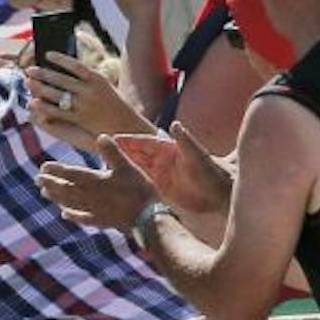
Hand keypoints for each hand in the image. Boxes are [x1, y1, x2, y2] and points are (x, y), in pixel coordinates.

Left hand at [24, 51, 146, 144]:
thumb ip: (85, 78)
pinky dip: (44, 106)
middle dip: (43, 73)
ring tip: (28, 82)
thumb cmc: (110, 103)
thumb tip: (63, 66)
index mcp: (98, 78)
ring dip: (40, 87)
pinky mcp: (80, 118)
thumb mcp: (103, 86)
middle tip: (29, 69)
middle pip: (61, 79)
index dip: (60, 59)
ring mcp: (85, 105)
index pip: (76, 65)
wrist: (125, 125)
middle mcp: (91, 90)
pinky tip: (33, 101)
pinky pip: (58, 111)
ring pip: (57, 94)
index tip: (47, 55)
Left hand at [36, 135, 154, 229]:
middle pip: (66, 189)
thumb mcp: (128, 167)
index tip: (43, 167)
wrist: (148, 219)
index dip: (56, 170)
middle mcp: (90, 196)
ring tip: (44, 193)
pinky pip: (83, 218)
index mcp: (95, 181)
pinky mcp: (101, 221)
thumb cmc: (138, 190)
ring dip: (56, 198)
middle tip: (37, 180)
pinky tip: (64, 215)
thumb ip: (113, 153)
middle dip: (50, 183)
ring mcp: (94, 210)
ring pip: (70, 203)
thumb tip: (101, 136)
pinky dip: (72, 215)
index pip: (70, 174)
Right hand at [110, 119, 235, 216]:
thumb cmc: (212, 174)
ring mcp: (160, 173)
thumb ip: (186, 141)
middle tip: (99, 151)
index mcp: (169, 149)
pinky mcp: (159, 186)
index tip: (112, 138)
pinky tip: (115, 184)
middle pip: (135, 153)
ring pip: (135, 167)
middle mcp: (162, 160)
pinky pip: (139, 181)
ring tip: (101, 167)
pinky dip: (127, 180)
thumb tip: (175, 124)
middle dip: (118, 151)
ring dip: (120, 166)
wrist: (221, 195)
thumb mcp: (198, 157)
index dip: (128, 140)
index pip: (144, 142)